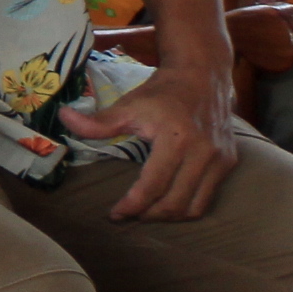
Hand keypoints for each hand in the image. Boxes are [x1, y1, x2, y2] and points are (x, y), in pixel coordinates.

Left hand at [59, 64, 237, 222]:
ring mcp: (220, 159)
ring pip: (194, 207)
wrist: (203, 74)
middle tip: (127, 215)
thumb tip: (63, 118)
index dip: (132, 205)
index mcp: (176, 138)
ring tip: (146, 212)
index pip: (153, 185)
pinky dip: (186, 206)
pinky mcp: (228, 162)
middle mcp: (203, 152)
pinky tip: (167, 202)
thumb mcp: (129, 105)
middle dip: (147, 215)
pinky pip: (207, 198)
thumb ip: (98, 121)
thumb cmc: (163, 92)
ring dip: (168, 216)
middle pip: (174, 203)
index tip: (114, 214)